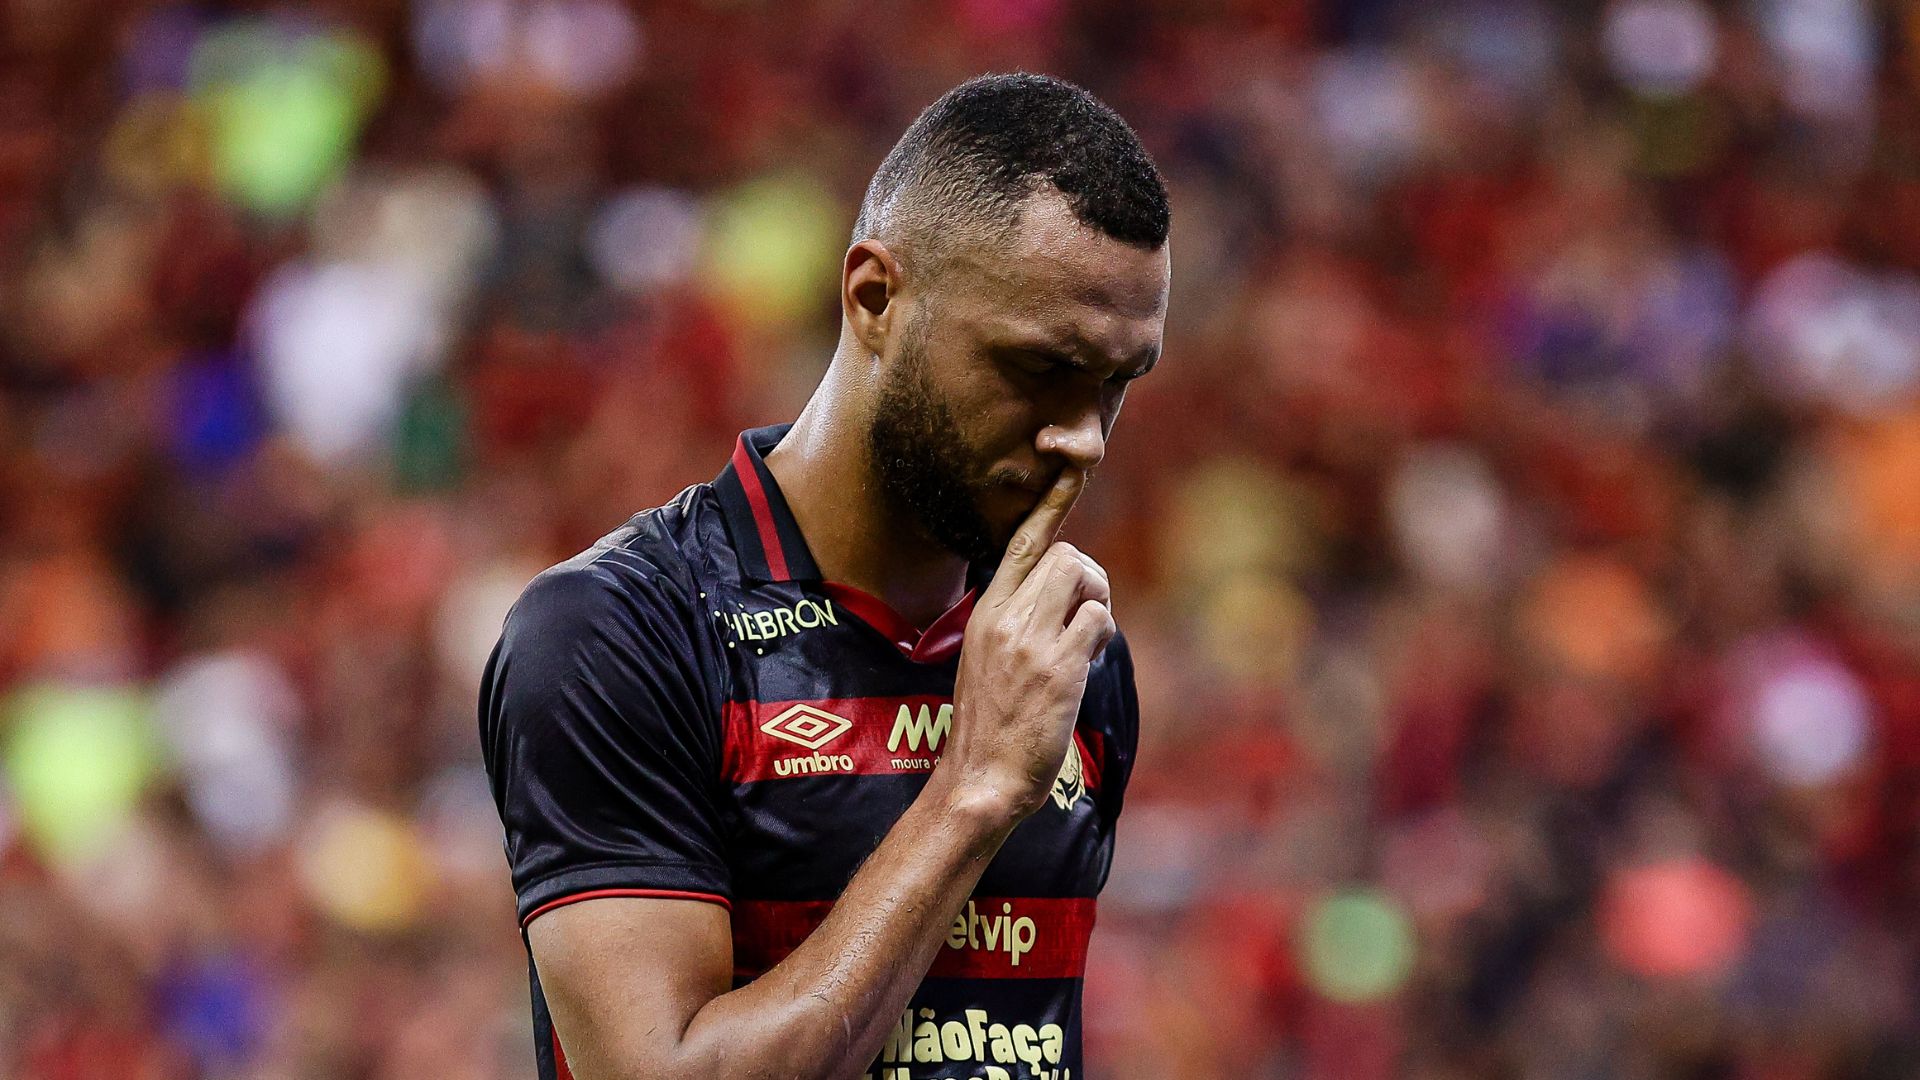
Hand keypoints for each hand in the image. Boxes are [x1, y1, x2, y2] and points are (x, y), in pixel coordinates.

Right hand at [935, 468, 1114, 821]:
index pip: (1022, 540)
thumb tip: (1063, 600)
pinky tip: (1086, 663)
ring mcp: (1030, 640)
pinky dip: (1103, 634)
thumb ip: (1017, 622)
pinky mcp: (1056, 667)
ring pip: (1081, 576)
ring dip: (1098, 601)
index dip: (1052, 499)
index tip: (1071, 457)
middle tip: (1087, 616)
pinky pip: (1098, 620)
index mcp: (986, 610)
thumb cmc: (990, 725)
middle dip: (1089, 577)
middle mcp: (1004, 616)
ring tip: (1085, 640)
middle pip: (1063, 552)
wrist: (979, 778)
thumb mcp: (987, 658)